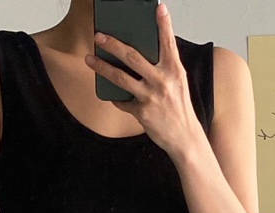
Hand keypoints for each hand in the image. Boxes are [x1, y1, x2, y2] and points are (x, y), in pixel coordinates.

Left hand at [84, 3, 204, 158]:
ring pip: (120, 78)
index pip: (168, 43)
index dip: (164, 24)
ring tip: (90, 59)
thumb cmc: (179, 108)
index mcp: (174, 71)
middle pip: (133, 57)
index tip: (158, 8)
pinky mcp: (142, 112)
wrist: (184, 138)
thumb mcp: (178, 83)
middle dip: (113, 44)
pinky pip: (122, 101)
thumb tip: (140, 55)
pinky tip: (111, 94)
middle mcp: (162, 81)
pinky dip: (116, 97)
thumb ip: (163, 68)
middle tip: (99, 37)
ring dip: (102, 67)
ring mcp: (151, 97)